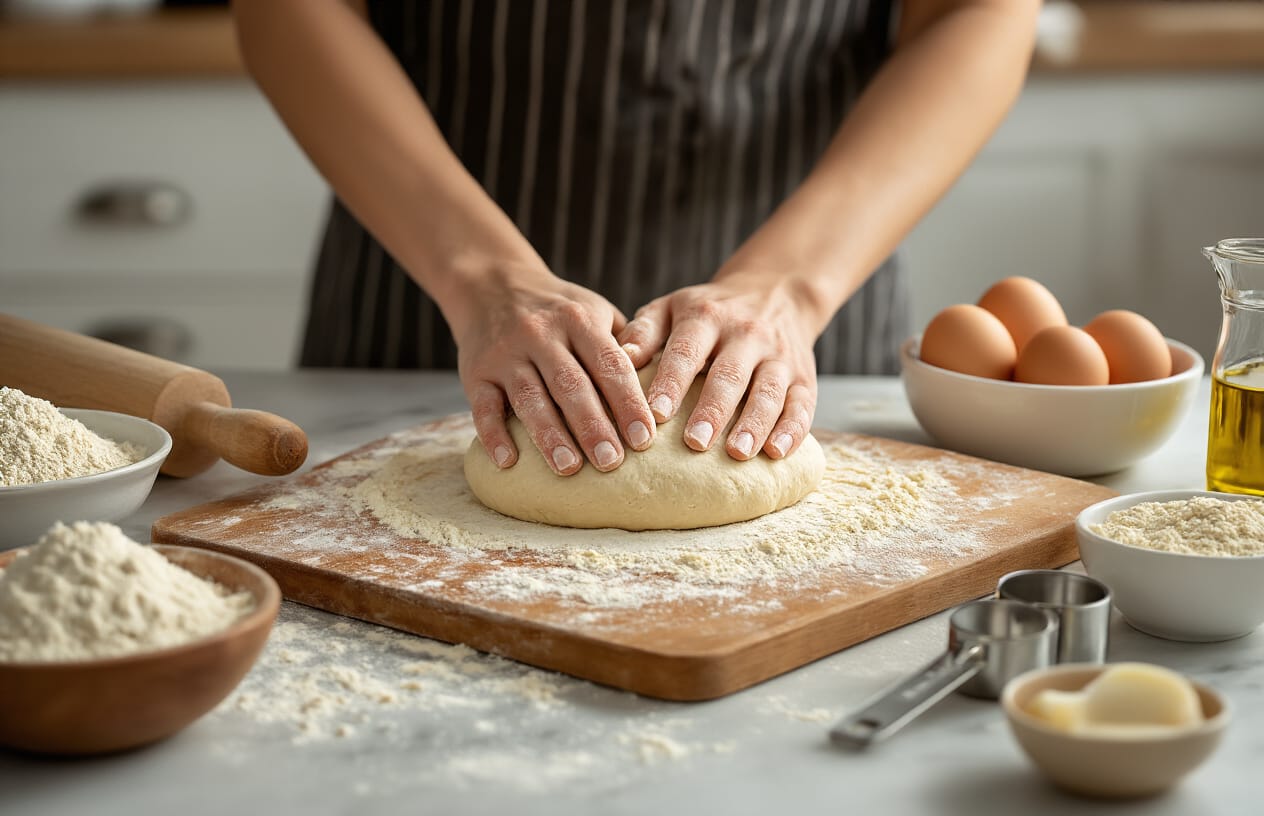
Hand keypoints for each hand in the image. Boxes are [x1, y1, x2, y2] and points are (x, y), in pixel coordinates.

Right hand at [453, 265, 655, 475]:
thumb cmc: (558, 310)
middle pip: (571, 385)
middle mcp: (541, 334)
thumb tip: (661, 387)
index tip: (645, 438)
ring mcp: (506, 354)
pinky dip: (494, 435)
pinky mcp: (476, 372)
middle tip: (612, 462)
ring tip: (569, 468)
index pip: (609, 364)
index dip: (628, 402)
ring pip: (530, 398)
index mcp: (578, 320)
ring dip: (550, 436)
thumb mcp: (594, 310)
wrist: (491, 284)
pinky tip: (509, 462)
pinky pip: (483, 406)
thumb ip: (624, 344)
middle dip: (593, 426)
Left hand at [617, 273, 818, 460]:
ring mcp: (779, 356)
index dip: (672, 381)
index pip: (687, 350)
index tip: (656, 414)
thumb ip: (645, 332)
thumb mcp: (672, 308)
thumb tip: (620, 357)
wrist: (775, 292)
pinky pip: (803, 404)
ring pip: (769, 391)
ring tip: (737, 453)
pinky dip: (793, 430)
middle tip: (694, 443)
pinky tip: (777, 453)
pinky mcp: (804, 377)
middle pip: (730, 374)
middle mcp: (746, 334)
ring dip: (754, 424)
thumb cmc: (707, 313)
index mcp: (707, 317)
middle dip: (713, 410)